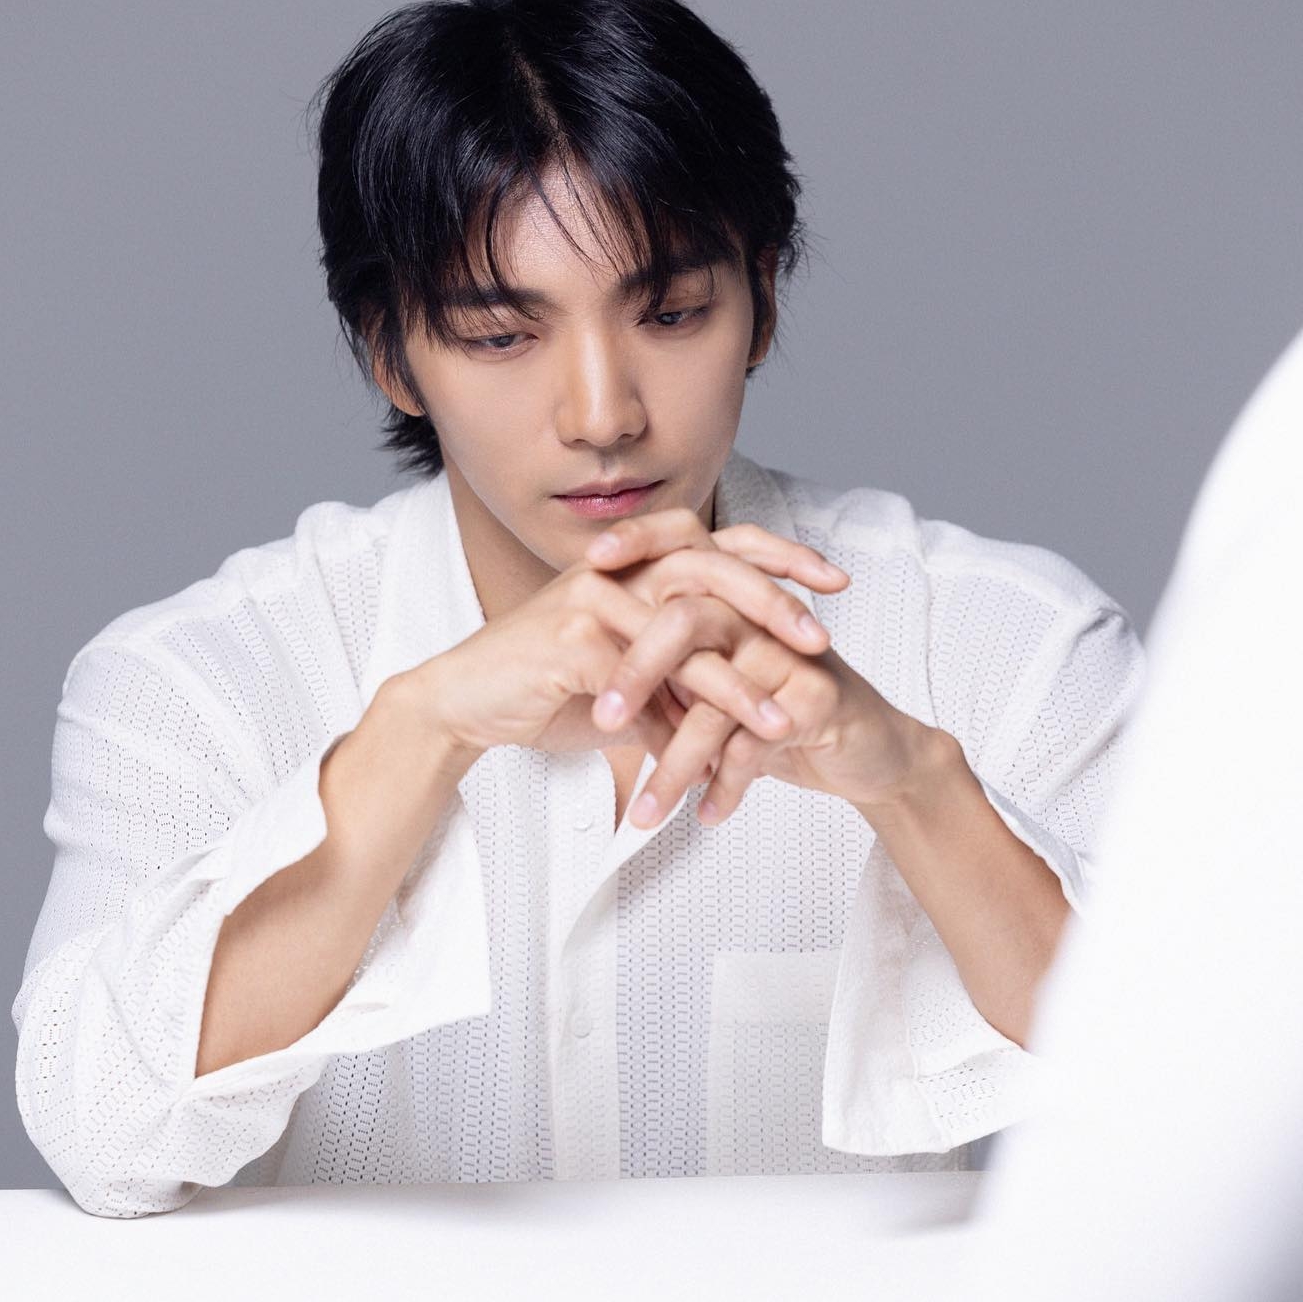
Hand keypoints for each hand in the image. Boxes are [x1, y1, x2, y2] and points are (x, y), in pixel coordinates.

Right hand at [414, 515, 850, 769]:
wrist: (467, 704)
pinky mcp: (573, 637)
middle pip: (713, 565)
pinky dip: (680, 724)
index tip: (835, 578)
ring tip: (784, 719)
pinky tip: (706, 757)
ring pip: (685, 631)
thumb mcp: (628, 684)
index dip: (780, 556)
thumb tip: (726, 718)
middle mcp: (619, 568)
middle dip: (774, 602)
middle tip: (821, 639)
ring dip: (739, 682)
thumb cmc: (545, 689)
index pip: (721, 544)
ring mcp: (594, 596)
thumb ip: (677, 686)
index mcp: (637, 565)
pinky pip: (644, 680)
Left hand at [582, 512, 950, 825]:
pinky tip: (707, 815)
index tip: (582, 568)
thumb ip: (671, 676)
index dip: (635, 545)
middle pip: (686, 620)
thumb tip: (597, 684)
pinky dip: (725, 787)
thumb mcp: (720, 691)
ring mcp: (792, 654)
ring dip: (677, 764)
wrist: (870, 753)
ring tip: (646, 812)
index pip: (677, 554)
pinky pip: (754, 745)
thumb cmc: (785, 716)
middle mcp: (760, 617)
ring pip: (716, 701)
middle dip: (639, 672)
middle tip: (602, 719)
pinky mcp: (818, 697)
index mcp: (732, 600)